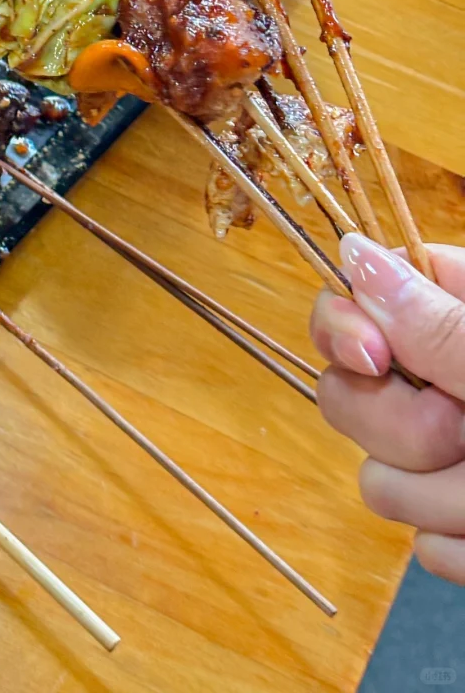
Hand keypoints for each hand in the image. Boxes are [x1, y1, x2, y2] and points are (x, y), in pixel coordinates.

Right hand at [311, 234, 464, 583]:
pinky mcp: (459, 529)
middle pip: (345, 397)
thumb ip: (435, 324)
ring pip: (379, 482)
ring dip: (448, 500)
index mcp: (456, 318)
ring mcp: (449, 459)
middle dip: (404, 432)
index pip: (356, 299)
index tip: (374, 360)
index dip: (345, 329)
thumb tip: (351, 253)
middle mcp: (443, 383)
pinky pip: (424, 545)